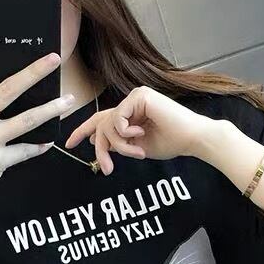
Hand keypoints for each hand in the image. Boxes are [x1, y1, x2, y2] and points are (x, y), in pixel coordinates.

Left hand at [64, 85, 215, 174]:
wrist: (192, 138)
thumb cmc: (171, 143)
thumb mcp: (138, 147)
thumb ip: (119, 144)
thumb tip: (97, 142)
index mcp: (131, 114)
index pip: (101, 120)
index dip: (84, 131)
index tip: (70, 144)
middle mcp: (131, 103)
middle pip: (101, 124)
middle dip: (100, 147)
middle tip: (106, 167)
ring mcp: (134, 97)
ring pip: (109, 124)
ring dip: (119, 145)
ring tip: (137, 153)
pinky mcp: (139, 96)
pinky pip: (118, 118)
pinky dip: (125, 132)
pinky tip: (141, 133)